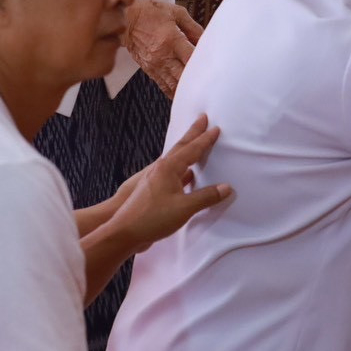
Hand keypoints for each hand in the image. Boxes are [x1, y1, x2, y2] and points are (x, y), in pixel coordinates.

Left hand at [111, 114, 230, 252]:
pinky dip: (183, 169)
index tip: (215, 128)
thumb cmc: (152, 218)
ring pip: (176, 159)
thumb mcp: (185, 207)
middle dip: (193, 133)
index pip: (192, 149)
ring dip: (187, 150)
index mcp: (168, 168)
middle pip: (181, 147)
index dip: (205, 139)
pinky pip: (172, 173)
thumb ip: (206, 196)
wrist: (125, 232)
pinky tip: (188, 175)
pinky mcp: (153, 190)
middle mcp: (161, 169)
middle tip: (202, 119)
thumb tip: (226, 188)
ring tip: (196, 143)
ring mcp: (155, 179)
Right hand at [124, 0, 202, 96]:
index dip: (204, 65)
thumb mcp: (176, 13)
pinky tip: (183, 94)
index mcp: (172, 40)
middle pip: (184, 76)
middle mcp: (163, 56)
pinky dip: (174, 91)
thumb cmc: (149, 13)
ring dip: (187, 90)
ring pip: (175, 85)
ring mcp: (155, 65)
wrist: (125, 20)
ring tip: (200, 93)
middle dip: (198, 82)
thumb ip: (193, 28)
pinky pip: (164, 85)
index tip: (215, 68)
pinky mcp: (150, 70)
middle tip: (211, 85)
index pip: (191, 58)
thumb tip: (205, 40)